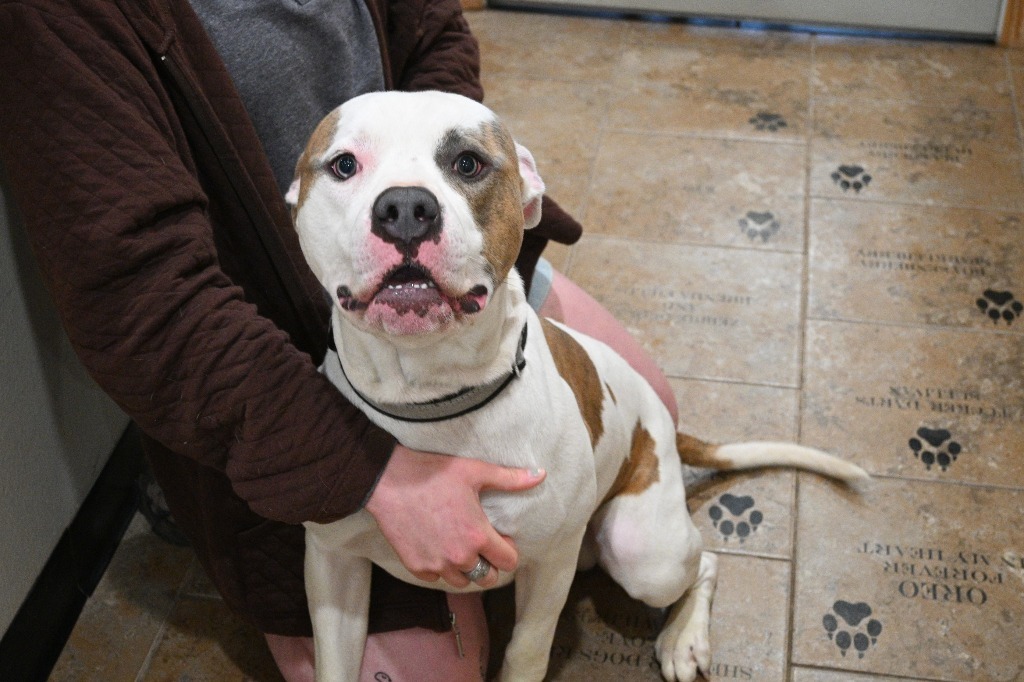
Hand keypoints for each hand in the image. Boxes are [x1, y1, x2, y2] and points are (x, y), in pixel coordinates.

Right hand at [364, 444, 544, 588]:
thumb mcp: (475, 471)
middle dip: (490, 564)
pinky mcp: (416, 566)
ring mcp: (437, 564)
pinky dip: (440, 567)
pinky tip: (439, 546)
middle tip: (481, 544)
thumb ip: (510, 479)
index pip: (509, 562)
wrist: (388, 480)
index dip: (509, 550)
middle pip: (488, 578)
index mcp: (478, 535)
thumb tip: (540, 475)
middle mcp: (459, 556)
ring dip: (465, 568)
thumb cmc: (433, 473)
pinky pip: (436, 577)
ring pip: (462, 581)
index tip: (501, 538)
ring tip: (460, 546)